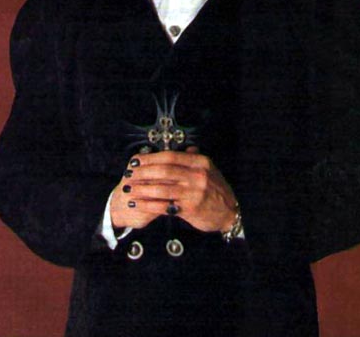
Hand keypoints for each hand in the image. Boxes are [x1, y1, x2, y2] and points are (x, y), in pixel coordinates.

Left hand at [110, 148, 237, 232]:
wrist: (230, 211)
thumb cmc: (216, 190)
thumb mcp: (209, 169)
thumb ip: (194, 159)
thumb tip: (184, 148)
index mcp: (200, 162)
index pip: (171, 157)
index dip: (151, 158)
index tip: (136, 160)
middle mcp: (197, 176)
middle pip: (164, 171)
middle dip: (143, 172)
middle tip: (128, 174)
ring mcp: (194, 192)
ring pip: (162, 188)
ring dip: (142, 189)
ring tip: (129, 189)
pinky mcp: (190, 209)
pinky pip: (164, 205)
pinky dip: (148, 204)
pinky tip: (138, 203)